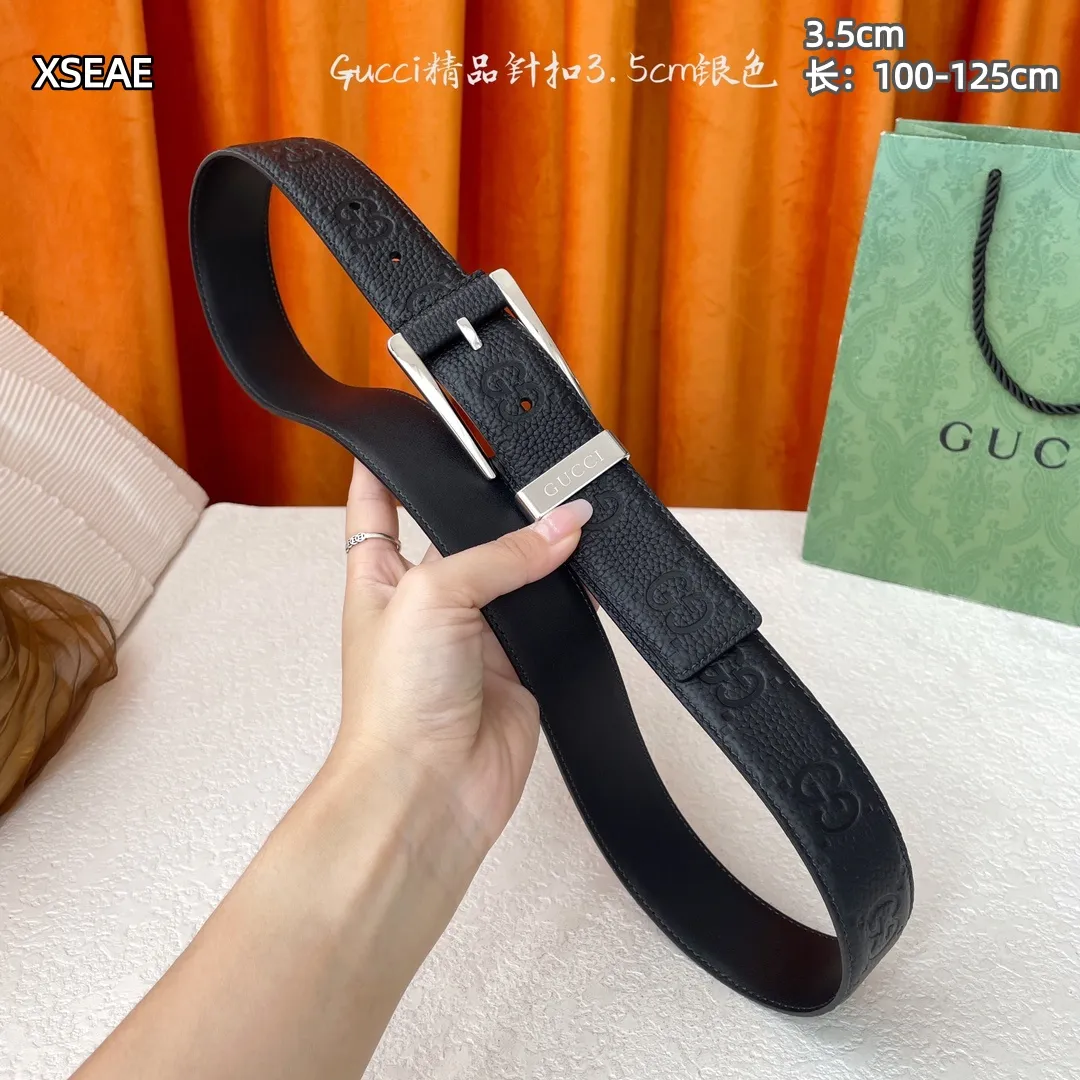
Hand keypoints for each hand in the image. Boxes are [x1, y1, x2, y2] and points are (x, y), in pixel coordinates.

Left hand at [331, 457, 592, 861]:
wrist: (427, 789)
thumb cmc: (393, 701)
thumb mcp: (433, 595)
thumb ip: (501, 554)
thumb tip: (563, 523)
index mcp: (381, 574)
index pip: (376, 502)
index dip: (389, 464)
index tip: (409, 426)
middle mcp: (427, 599)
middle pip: (464, 531)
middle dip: (496, 505)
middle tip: (534, 472)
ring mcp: (475, 632)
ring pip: (517, 571)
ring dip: (542, 549)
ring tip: (571, 512)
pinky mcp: (519, 664)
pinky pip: (551, 617)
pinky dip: (572, 595)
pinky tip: (588, 571)